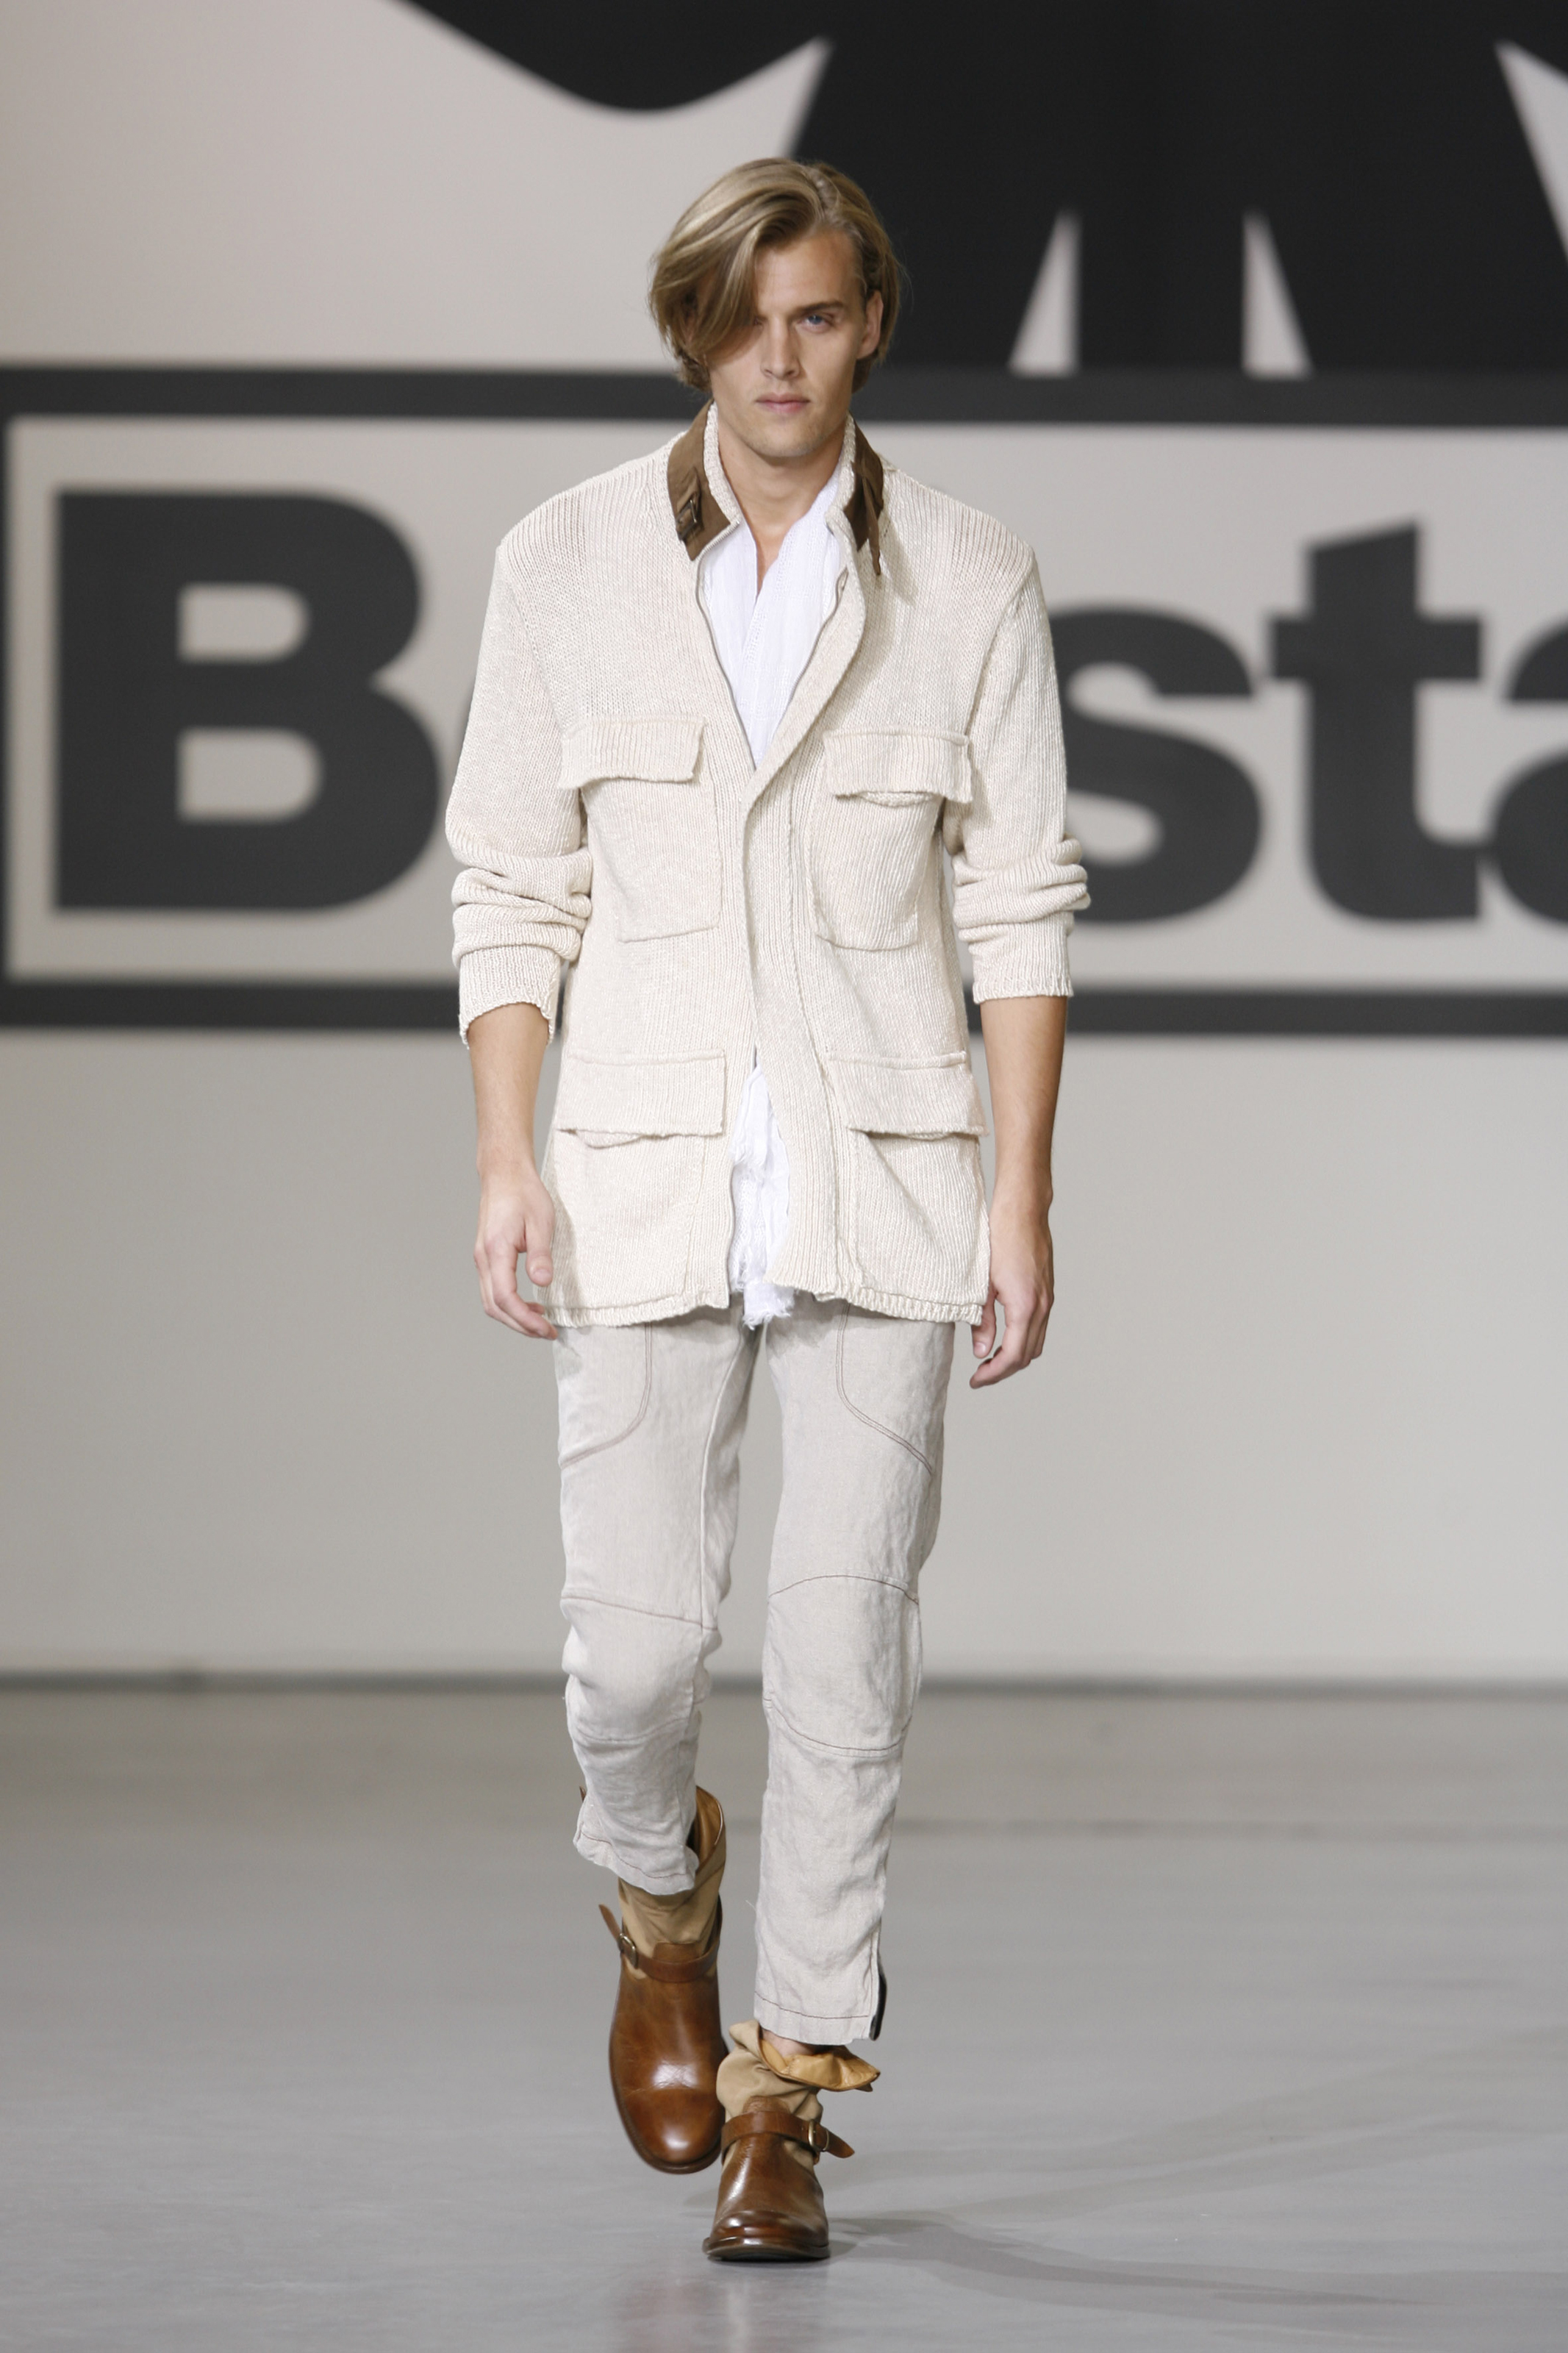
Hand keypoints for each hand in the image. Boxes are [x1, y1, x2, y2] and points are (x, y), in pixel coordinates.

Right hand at [474, 1163, 557, 1337]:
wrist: (504, 1174)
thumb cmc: (524, 1193)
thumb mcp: (541, 1221)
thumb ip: (540, 1254)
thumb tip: (543, 1283)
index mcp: (495, 1250)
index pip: (505, 1297)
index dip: (525, 1319)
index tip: (547, 1328)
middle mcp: (483, 1258)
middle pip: (495, 1306)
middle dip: (520, 1325)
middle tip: (547, 1332)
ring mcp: (482, 1258)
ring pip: (491, 1301)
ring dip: (514, 1317)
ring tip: (541, 1323)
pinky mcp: (487, 1257)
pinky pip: (493, 1289)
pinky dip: (510, 1304)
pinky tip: (531, 1304)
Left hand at [970, 1187, 1053, 1387]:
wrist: (1023, 1210)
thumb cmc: (1000, 1239)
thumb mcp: (983, 1284)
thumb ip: (982, 1321)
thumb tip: (981, 1351)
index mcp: (1025, 1306)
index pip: (1013, 1356)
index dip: (994, 1374)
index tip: (976, 1380)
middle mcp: (1043, 1306)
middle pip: (1028, 1355)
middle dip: (1004, 1370)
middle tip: (980, 1374)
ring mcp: (1048, 1299)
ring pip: (1036, 1342)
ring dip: (1016, 1355)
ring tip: (991, 1358)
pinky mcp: (1047, 1291)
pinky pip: (1039, 1326)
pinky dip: (1024, 1339)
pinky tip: (1005, 1335)